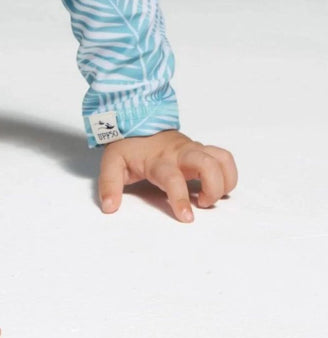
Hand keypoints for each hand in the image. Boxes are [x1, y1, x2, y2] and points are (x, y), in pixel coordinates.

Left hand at [98, 129, 237, 221]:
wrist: (136, 120)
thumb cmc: (128, 146)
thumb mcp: (112, 163)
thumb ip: (109, 185)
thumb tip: (109, 207)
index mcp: (158, 160)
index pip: (173, 179)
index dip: (181, 198)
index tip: (187, 217)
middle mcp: (180, 154)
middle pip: (207, 164)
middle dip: (213, 187)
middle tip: (203, 203)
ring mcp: (193, 150)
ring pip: (221, 159)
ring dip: (224, 182)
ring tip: (210, 197)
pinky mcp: (202, 150)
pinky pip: (224, 158)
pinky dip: (228, 174)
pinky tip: (218, 187)